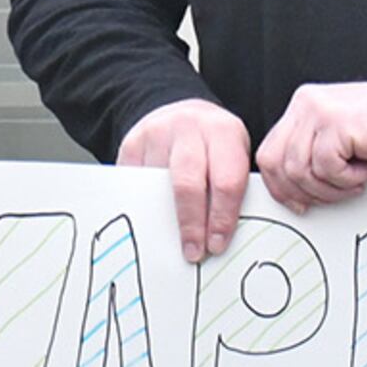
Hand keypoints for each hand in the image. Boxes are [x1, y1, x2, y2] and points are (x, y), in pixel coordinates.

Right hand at [120, 96, 251, 262]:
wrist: (182, 114)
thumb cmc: (214, 143)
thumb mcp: (234, 153)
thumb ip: (233, 185)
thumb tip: (225, 234)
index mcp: (224, 132)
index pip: (226, 181)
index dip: (222, 217)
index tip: (217, 244)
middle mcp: (190, 129)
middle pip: (189, 184)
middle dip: (192, 224)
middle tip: (194, 251)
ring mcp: (158, 134)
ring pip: (158, 185)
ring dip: (165, 218)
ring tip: (171, 243)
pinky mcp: (132, 143)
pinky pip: (134, 182)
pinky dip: (143, 206)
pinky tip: (151, 222)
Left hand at [256, 79, 366, 214]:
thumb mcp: (340, 146)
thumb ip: (312, 157)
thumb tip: (292, 191)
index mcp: (305, 106)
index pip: (270, 151)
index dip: (280, 185)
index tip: (298, 203)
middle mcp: (306, 103)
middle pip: (276, 162)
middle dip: (301, 191)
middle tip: (331, 197)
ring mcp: (318, 110)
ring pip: (299, 169)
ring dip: (329, 188)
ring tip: (355, 182)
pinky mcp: (336, 121)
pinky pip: (325, 167)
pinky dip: (347, 180)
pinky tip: (366, 171)